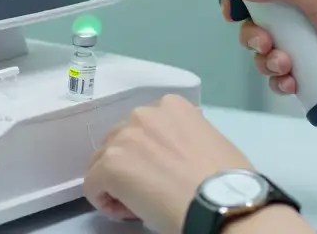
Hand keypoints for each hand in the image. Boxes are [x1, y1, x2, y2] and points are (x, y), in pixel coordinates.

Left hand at [84, 95, 250, 232]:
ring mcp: (124, 138)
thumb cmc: (224, 177)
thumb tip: (173, 156)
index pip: (144, 128)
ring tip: (141, 201)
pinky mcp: (110, 165)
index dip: (149, 153)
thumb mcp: (208, 140)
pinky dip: (105, 200)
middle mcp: (143, 114)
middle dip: (129, 165)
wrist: (219, 201)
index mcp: (171, 106)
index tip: (163, 173)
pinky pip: (92, 185)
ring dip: (117, 182)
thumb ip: (184, 137)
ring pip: (103, 162)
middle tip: (150, 188)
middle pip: (120, 141)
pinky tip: (129, 210)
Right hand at [223, 0, 316, 100]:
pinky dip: (283, 80)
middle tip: (267, 45)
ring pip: (272, 49)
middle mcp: (310, 5)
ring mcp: (315, 38)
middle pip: (263, 19)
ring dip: (269, 62)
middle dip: (257, 37)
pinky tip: (292, 85)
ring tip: (286, 69)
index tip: (233, 12)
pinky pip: (288, 73)